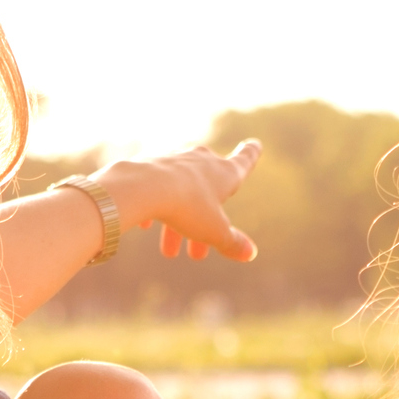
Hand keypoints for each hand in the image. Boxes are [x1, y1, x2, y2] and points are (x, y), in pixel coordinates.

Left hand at [90, 140, 261, 261]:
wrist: (144, 187)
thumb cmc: (187, 206)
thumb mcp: (214, 231)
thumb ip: (232, 242)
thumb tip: (250, 253)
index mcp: (224, 172)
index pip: (244, 161)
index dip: (251, 154)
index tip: (255, 143)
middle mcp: (201, 160)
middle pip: (208, 192)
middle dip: (205, 222)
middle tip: (197, 255)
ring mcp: (175, 159)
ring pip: (181, 194)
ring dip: (177, 224)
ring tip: (169, 253)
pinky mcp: (150, 164)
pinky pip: (156, 188)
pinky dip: (155, 207)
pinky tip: (145, 227)